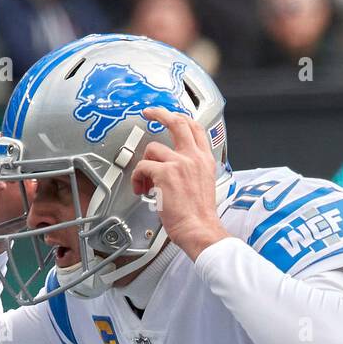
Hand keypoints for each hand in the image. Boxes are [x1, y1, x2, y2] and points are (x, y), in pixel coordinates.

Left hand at [131, 107, 229, 260]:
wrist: (199, 229)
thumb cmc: (199, 216)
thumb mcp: (205, 185)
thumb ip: (192, 170)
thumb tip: (175, 168)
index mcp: (205, 160)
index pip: (195, 128)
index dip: (180, 117)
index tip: (170, 115)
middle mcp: (193, 157)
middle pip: (177, 122)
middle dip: (160, 114)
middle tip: (149, 114)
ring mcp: (179, 163)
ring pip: (152, 149)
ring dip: (144, 165)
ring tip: (145, 182)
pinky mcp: (164, 174)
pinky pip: (142, 167)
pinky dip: (137, 179)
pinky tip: (141, 190)